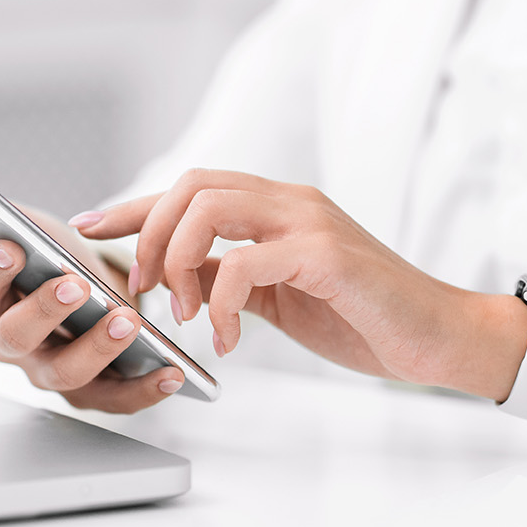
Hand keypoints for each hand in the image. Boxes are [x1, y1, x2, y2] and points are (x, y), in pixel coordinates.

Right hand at [0, 207, 185, 412]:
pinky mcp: (86, 392)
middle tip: (75, 285)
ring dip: (97, 349)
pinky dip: (144, 390)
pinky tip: (172, 372)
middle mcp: (7, 342)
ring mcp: (45, 371)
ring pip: (63, 373)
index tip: (10, 248)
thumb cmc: (51, 258)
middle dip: (43, 310)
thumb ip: (6, 220)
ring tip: (129, 322)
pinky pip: (112, 399)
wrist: (86, 289)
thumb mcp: (30, 230)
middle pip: (14, 337)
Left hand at [71, 169, 526, 400]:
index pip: (190, 188)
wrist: (438, 336)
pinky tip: (226, 341)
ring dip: (178, 263)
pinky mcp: (325, 254)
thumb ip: (233, 279)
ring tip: (184, 315)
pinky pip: (244, 265)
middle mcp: (289, 201)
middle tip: (145, 291)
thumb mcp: (280, 298)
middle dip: (148, 235)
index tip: (88, 228)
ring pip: (208, 208)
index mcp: (276, 207)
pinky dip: (218, 305)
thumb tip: (180, 280)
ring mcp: (308, 222)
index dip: (133, 206)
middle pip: (190, 185)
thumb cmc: (364, 316)